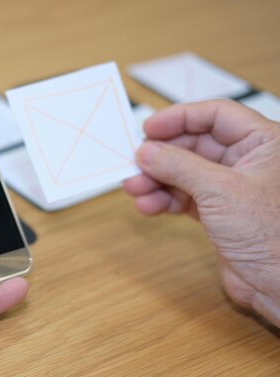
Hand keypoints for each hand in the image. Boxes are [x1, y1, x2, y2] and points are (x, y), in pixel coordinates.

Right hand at [124, 100, 279, 326]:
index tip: (149, 129)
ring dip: (156, 180)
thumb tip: (147, 151)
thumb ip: (180, 166)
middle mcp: (248, 161)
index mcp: (264, 142)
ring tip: (135, 189)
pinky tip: (148, 206)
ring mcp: (231, 189)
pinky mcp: (218, 214)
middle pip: (194, 145)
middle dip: (162, 155)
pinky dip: (163, 200)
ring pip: (184, 173)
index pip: (216, 115)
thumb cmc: (275, 235)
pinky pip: (183, 197)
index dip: (180, 118)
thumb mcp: (220, 191)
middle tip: (135, 163)